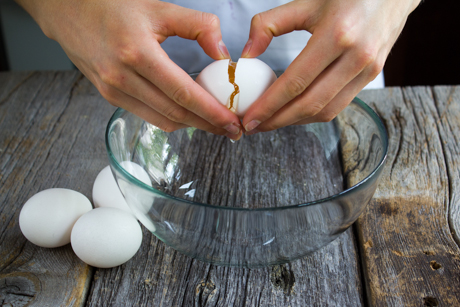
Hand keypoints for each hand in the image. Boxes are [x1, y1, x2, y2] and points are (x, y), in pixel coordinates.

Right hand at [16, 0, 242, 139]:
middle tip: (232, 130)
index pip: (183, 93)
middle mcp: (123, 78)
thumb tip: (222, 54)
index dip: (212, 112)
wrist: (66, 10)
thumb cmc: (112, 7)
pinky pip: (147, 115)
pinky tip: (187, 114)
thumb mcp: (158, 7)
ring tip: (214, 124)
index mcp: (138, 53)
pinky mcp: (109, 96)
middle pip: (175, 113)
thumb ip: (197, 26)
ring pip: (162, 120)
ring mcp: (113, 91)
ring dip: (191, 125)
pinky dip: (171, 118)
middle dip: (208, 125)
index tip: (233, 123)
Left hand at [241, 0, 420, 133]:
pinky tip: (295, 111)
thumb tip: (247, 54)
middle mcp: (355, 56)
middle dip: (277, 120)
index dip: (269, 106)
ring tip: (271, 121)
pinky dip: (313, 113)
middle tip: (254, 127)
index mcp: (336, 35)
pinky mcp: (372, 76)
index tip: (249, 119)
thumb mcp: (305, 3)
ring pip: (326, 111)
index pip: (295, 82)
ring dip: (295, 121)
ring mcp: (367, 69)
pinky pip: (339, 104)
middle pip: (309, 104)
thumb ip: (269, 24)